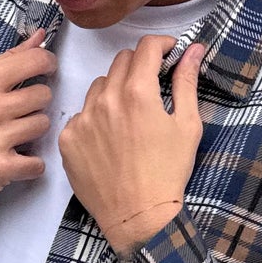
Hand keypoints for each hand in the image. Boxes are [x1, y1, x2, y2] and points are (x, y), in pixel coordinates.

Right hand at [0, 30, 54, 208]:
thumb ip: (9, 59)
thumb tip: (41, 37)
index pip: (35, 60)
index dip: (48, 65)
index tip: (45, 73)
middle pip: (44, 95)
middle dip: (36, 103)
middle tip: (18, 111)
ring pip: (43, 126)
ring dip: (32, 132)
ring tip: (12, 135)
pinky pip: (37, 163)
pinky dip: (29, 164)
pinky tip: (13, 158)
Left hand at [59, 35, 204, 254]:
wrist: (138, 217)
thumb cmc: (168, 173)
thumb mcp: (187, 125)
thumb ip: (186, 82)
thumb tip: (193, 50)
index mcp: (138, 92)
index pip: (145, 47)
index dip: (160, 45)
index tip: (168, 52)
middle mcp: (106, 100)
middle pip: (121, 62)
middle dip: (139, 66)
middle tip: (151, 87)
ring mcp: (83, 119)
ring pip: (98, 86)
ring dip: (114, 91)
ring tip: (128, 117)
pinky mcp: (68, 139)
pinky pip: (81, 115)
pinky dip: (95, 118)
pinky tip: (110, 139)